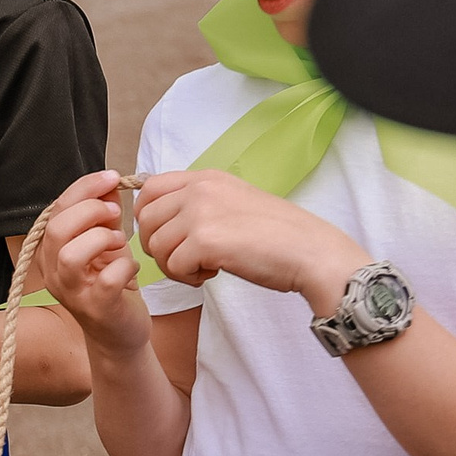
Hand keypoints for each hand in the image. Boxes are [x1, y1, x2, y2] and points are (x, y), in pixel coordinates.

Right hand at [40, 171, 152, 354]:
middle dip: (90, 211)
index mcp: (50, 251)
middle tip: (116, 213)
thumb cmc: (110, 283)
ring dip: (100, 238)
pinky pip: (107, 280)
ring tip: (120, 240)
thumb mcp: (106, 242)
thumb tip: (108, 182)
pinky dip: (124, 265)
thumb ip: (104, 212)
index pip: (56, 209)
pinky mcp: (96, 309)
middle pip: (57, 229)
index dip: (84, 188)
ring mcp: (72, 293)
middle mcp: (53, 272)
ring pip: (70, 255)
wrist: (120, 332)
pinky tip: (131, 266)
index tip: (112, 178)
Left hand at [135, 169, 368, 310]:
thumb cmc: (278, 235)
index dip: (148, 218)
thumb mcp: (234, 201)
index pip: (149, 189)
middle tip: (184, 259)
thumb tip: (167, 220)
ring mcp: (201, 213)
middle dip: (157, 246)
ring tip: (202, 269)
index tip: (167, 238)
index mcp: (206, 177)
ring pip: (155, 245)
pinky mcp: (205, 241)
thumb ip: (200, 203)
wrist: (310, 253)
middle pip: (145, 220)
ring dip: (173, 265)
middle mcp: (199, 189)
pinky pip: (173, 265)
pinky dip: (187, 278)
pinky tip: (211, 275)